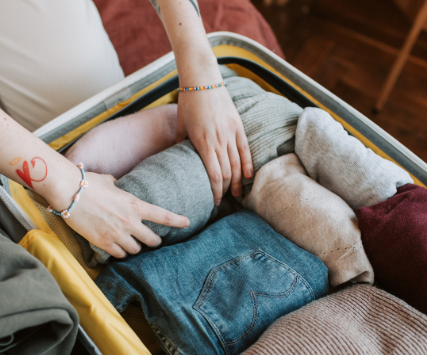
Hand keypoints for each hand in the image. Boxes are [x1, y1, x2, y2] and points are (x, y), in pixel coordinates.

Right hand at [63, 172, 189, 257]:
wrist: (69, 192)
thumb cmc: (88, 183)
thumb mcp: (110, 182)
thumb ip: (119, 187)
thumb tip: (117, 185)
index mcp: (134, 204)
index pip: (163, 216)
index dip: (177, 220)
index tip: (187, 222)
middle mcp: (129, 221)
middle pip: (152, 240)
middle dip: (154, 241)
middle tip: (152, 241)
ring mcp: (117, 234)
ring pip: (136, 250)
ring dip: (135, 248)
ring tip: (130, 243)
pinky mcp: (103, 242)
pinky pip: (119, 254)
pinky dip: (120, 252)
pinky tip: (117, 248)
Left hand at [177, 75, 252, 203]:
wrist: (202, 80)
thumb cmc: (187, 102)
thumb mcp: (180, 125)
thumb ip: (181, 144)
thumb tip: (178, 160)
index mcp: (202, 143)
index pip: (214, 175)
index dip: (215, 191)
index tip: (213, 201)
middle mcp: (218, 140)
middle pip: (227, 173)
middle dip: (226, 190)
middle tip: (223, 199)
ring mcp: (230, 133)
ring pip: (238, 164)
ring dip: (238, 181)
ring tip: (237, 193)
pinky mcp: (238, 125)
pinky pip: (245, 149)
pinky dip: (248, 164)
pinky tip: (248, 176)